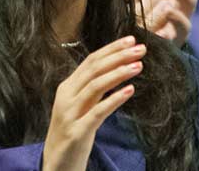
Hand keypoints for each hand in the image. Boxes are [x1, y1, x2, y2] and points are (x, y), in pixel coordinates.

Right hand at [43, 36, 144, 170]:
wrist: (57, 165)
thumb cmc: (72, 134)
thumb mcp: (80, 107)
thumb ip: (92, 90)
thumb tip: (115, 70)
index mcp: (67, 88)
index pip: (90, 61)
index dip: (111, 49)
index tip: (131, 40)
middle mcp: (66, 97)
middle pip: (93, 69)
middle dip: (118, 56)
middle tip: (141, 49)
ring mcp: (69, 114)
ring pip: (95, 86)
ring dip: (118, 73)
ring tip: (139, 66)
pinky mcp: (77, 131)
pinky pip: (97, 112)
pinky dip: (114, 99)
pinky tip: (130, 90)